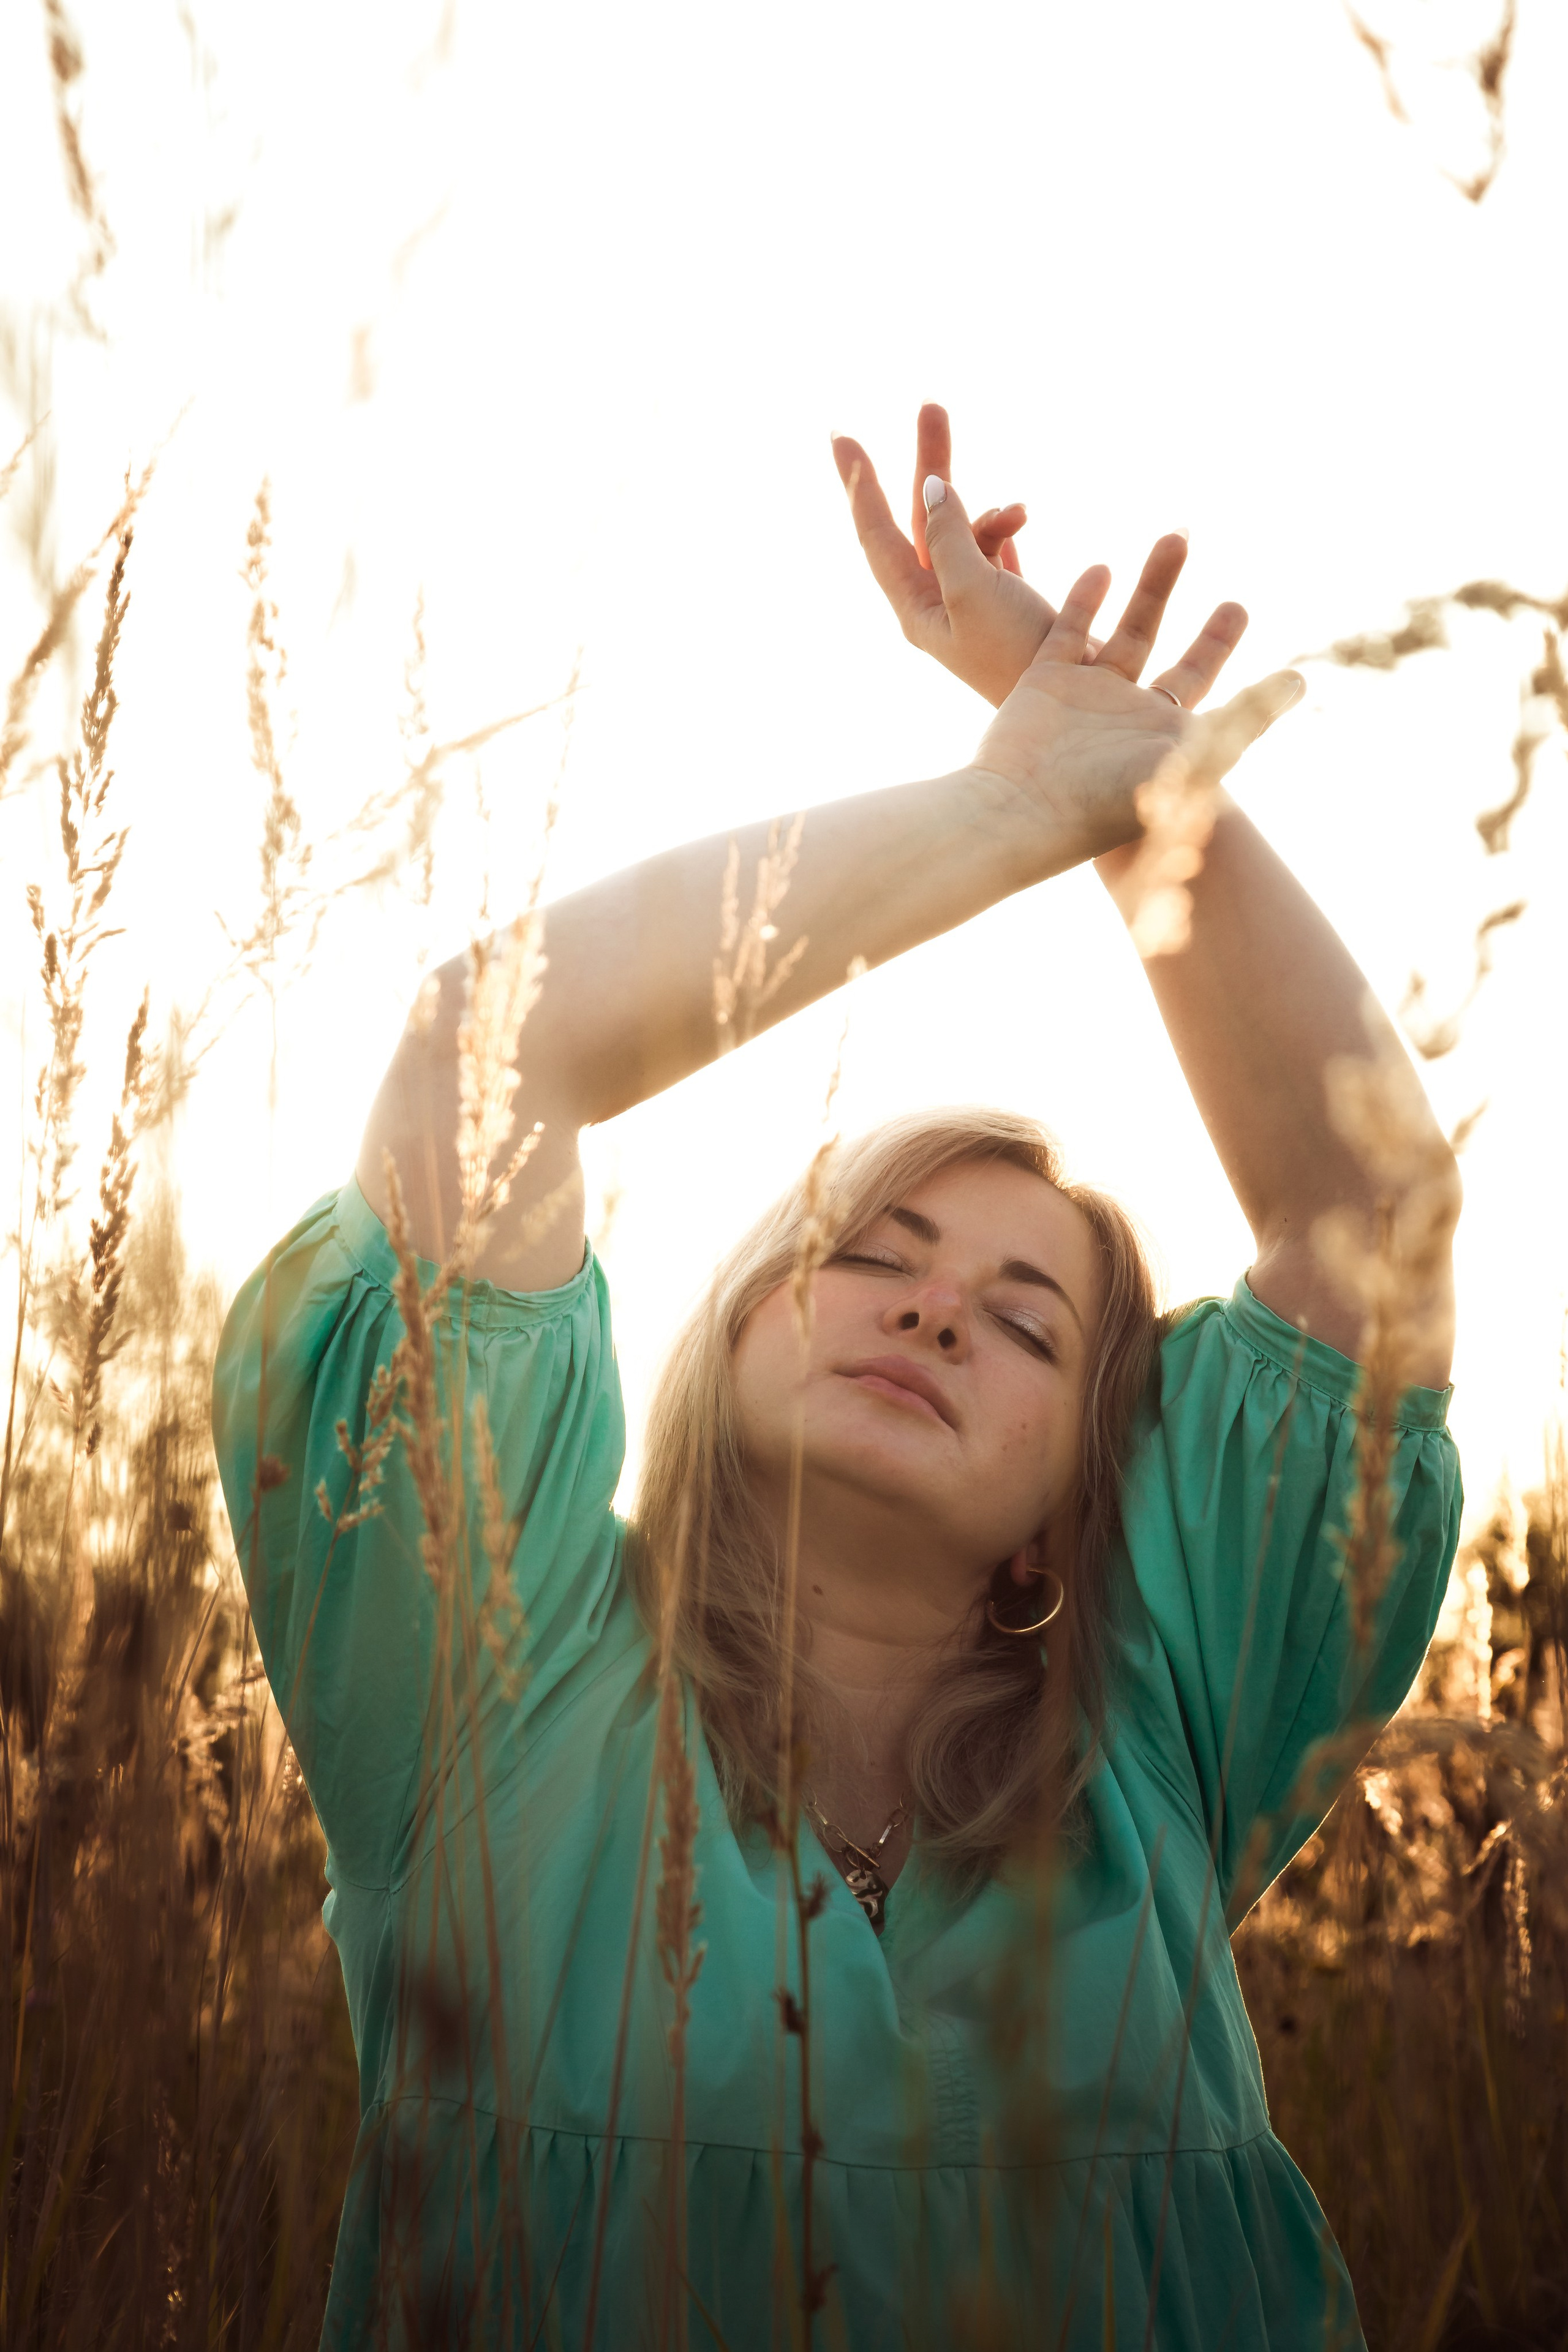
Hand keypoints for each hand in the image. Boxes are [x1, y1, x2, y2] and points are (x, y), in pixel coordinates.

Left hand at [832, 404, 1247, 713]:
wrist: (1076, 706)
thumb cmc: (1020, 657)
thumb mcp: (976, 592)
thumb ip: (950, 537)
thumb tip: (931, 488)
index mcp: (916, 607)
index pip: (878, 536)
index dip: (862, 487)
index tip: (844, 439)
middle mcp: (937, 603)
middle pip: (920, 519)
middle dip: (929, 462)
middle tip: (930, 404)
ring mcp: (973, 601)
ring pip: (966, 530)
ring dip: (986, 506)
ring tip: (1023, 509)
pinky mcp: (1008, 601)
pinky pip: (998, 547)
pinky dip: (1008, 529)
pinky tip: (1025, 520)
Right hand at [969, 566, 1305, 862]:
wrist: (1025, 813)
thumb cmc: (1111, 798)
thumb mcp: (1193, 757)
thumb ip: (1245, 716)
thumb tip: (1299, 681)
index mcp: (1167, 737)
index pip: (1207, 682)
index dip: (1222, 643)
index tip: (1237, 606)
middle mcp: (1130, 716)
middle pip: (1169, 651)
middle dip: (1190, 611)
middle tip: (1205, 561)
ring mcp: (1087, 698)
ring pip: (1129, 630)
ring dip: (1153, 586)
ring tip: (1176, 536)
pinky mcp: (1044, 684)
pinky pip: (1069, 632)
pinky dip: (1086, 600)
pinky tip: (1103, 568)